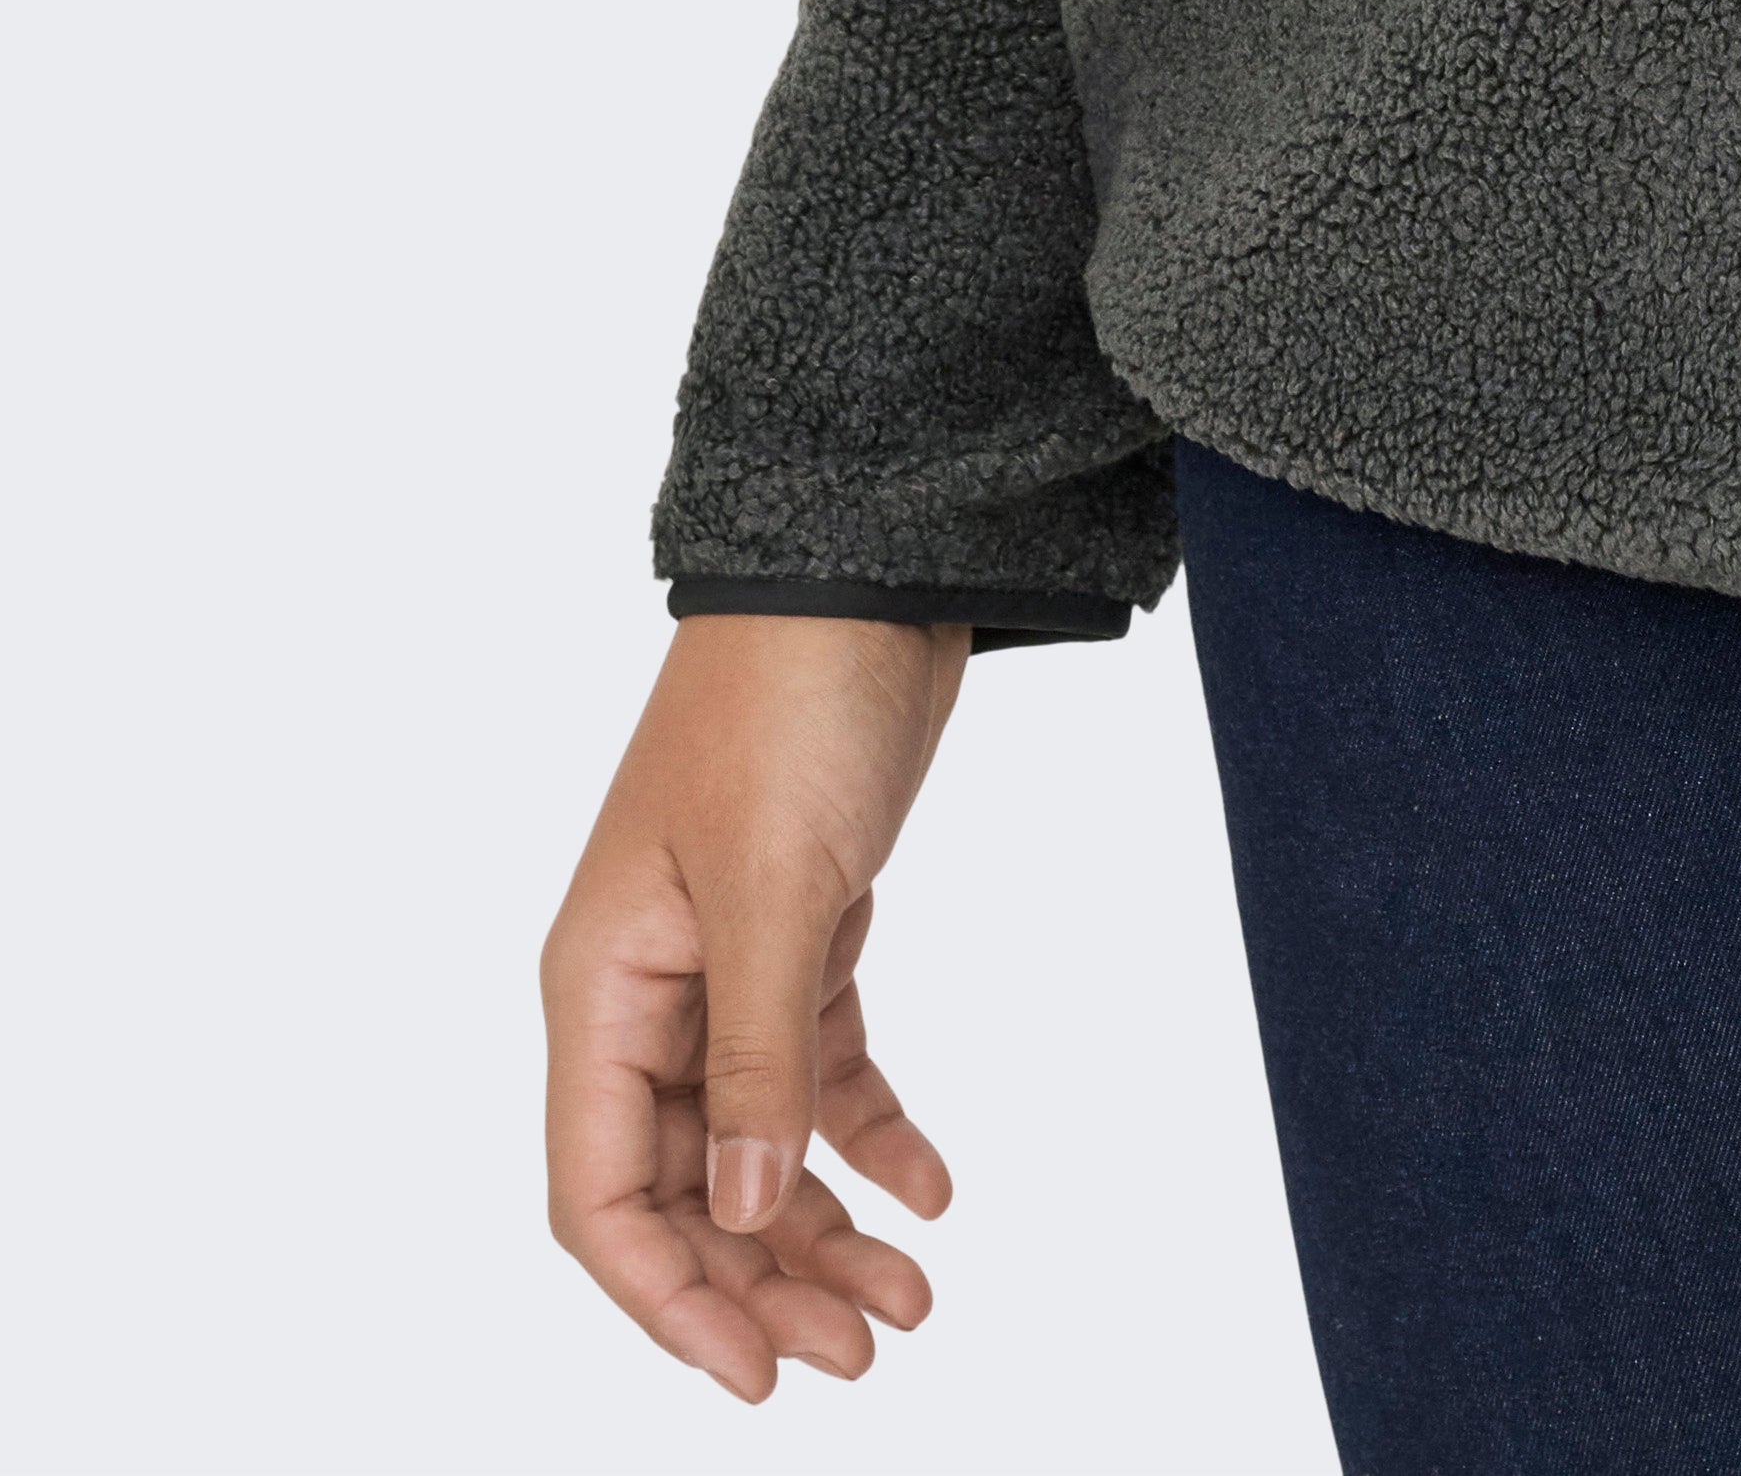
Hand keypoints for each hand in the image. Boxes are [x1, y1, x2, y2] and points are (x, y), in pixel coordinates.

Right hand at [542, 613, 970, 1400]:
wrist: (867, 573)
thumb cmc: (790, 701)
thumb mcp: (775, 887)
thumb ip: (756, 1054)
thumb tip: (738, 1209)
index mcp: (600, 986)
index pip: (598, 1195)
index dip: (668, 1300)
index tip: (755, 1376)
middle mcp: (645, 991)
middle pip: (684, 1187)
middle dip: (764, 1281)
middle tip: (866, 1350)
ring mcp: (722, 965)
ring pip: (755, 1143)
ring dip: (821, 1224)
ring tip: (913, 1297)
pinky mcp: (801, 931)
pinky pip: (819, 1070)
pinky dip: (868, 1134)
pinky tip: (932, 1189)